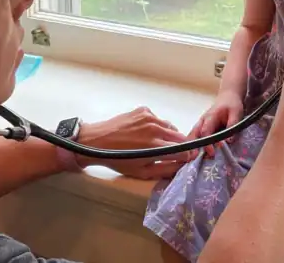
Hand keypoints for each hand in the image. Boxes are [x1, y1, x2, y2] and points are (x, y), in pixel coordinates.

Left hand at [77, 106, 195, 179]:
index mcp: (156, 147)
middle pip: (181, 137)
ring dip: (169, 136)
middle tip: (171, 152)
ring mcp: (150, 117)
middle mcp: (155, 129)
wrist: (97, 141)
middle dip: (180, 146)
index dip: (186, 156)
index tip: (184, 159)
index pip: (184, 151)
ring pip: (171, 127)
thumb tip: (182, 166)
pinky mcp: (144, 110)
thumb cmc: (118, 160)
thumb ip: (165, 170)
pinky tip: (146, 132)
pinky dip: (157, 126)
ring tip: (157, 143)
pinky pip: (159, 119)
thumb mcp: (142, 172)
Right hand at [189, 90, 244, 156]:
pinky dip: (193, 145)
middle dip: (193, 146)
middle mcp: (202, 121)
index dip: (207, 143)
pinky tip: (193, 155)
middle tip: (193, 159)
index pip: (206, 131)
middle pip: (194, 134)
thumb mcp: (236, 113)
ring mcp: (200, 124)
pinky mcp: (201, 127)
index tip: (212, 153)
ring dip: (191, 147)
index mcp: (210, 117)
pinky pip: (195, 136)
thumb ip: (232, 126)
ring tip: (190, 159)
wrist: (228, 97)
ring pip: (192, 136)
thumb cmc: (232, 105)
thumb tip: (228, 141)